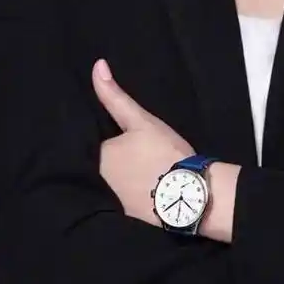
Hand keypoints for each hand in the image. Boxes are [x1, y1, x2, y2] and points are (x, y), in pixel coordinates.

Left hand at [92, 59, 194, 225]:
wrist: (191, 193)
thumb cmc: (164, 152)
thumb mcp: (141, 120)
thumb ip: (115, 96)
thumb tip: (97, 66)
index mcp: (98, 156)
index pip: (92, 144)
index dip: (104, 139)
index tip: (117, 136)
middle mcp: (98, 182)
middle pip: (99, 166)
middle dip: (108, 160)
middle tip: (128, 153)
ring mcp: (113, 203)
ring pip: (111, 184)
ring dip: (118, 179)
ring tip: (134, 171)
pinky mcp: (128, 217)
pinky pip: (123, 201)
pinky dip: (129, 195)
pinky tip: (142, 190)